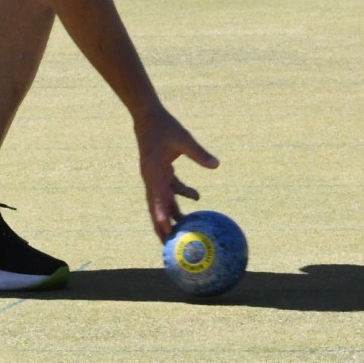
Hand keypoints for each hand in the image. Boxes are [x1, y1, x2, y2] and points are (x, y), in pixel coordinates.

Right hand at [134, 106, 219, 238]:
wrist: (147, 115)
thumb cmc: (164, 125)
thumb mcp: (183, 138)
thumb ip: (199, 153)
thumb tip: (216, 165)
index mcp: (154, 172)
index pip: (158, 199)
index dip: (162, 217)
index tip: (167, 232)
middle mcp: (151, 178)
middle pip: (156, 208)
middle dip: (162, 228)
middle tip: (170, 247)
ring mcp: (154, 176)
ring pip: (162, 201)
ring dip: (171, 215)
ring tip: (181, 231)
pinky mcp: (159, 171)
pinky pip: (169, 189)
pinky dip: (180, 195)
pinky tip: (196, 197)